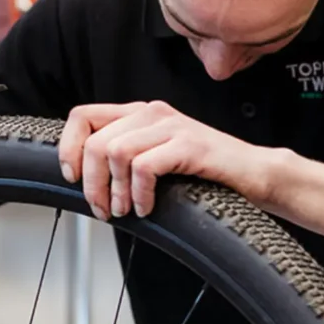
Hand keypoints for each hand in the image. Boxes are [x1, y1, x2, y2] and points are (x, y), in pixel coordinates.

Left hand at [58, 101, 290, 219]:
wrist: (255, 174)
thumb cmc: (208, 172)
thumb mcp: (159, 159)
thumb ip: (127, 158)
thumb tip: (86, 181)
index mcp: (140, 113)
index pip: (82, 116)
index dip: (69, 148)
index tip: (73, 178)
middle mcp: (152, 113)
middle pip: (95, 140)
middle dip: (91, 182)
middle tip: (102, 209)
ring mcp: (172, 127)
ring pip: (115, 152)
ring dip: (114, 190)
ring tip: (125, 210)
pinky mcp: (189, 146)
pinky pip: (145, 167)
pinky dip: (139, 193)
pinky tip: (147, 207)